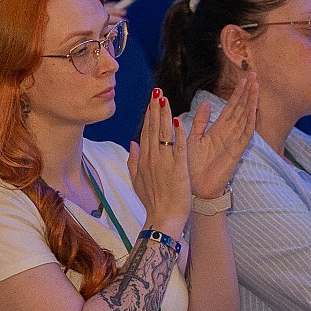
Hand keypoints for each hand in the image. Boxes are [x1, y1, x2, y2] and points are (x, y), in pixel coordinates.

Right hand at [126, 88, 191, 233]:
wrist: (163, 219)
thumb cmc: (152, 202)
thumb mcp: (137, 181)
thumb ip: (133, 161)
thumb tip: (131, 143)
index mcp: (144, 160)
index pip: (146, 132)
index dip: (149, 115)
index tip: (151, 101)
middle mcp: (152, 158)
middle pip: (153, 129)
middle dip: (155, 109)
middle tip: (157, 91)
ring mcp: (165, 163)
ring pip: (164, 134)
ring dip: (164, 115)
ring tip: (164, 99)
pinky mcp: (178, 168)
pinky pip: (178, 147)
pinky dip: (178, 134)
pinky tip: (177, 120)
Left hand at [186, 71, 257, 199]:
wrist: (194, 190)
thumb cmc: (192, 167)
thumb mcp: (193, 139)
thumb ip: (200, 121)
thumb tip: (206, 102)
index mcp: (217, 130)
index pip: (231, 107)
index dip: (238, 93)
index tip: (244, 77)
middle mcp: (228, 134)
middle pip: (241, 109)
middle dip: (247, 92)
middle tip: (253, 73)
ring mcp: (234, 143)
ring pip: (245, 118)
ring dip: (251, 102)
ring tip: (256, 85)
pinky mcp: (236, 153)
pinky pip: (245, 135)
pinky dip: (250, 121)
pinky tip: (254, 108)